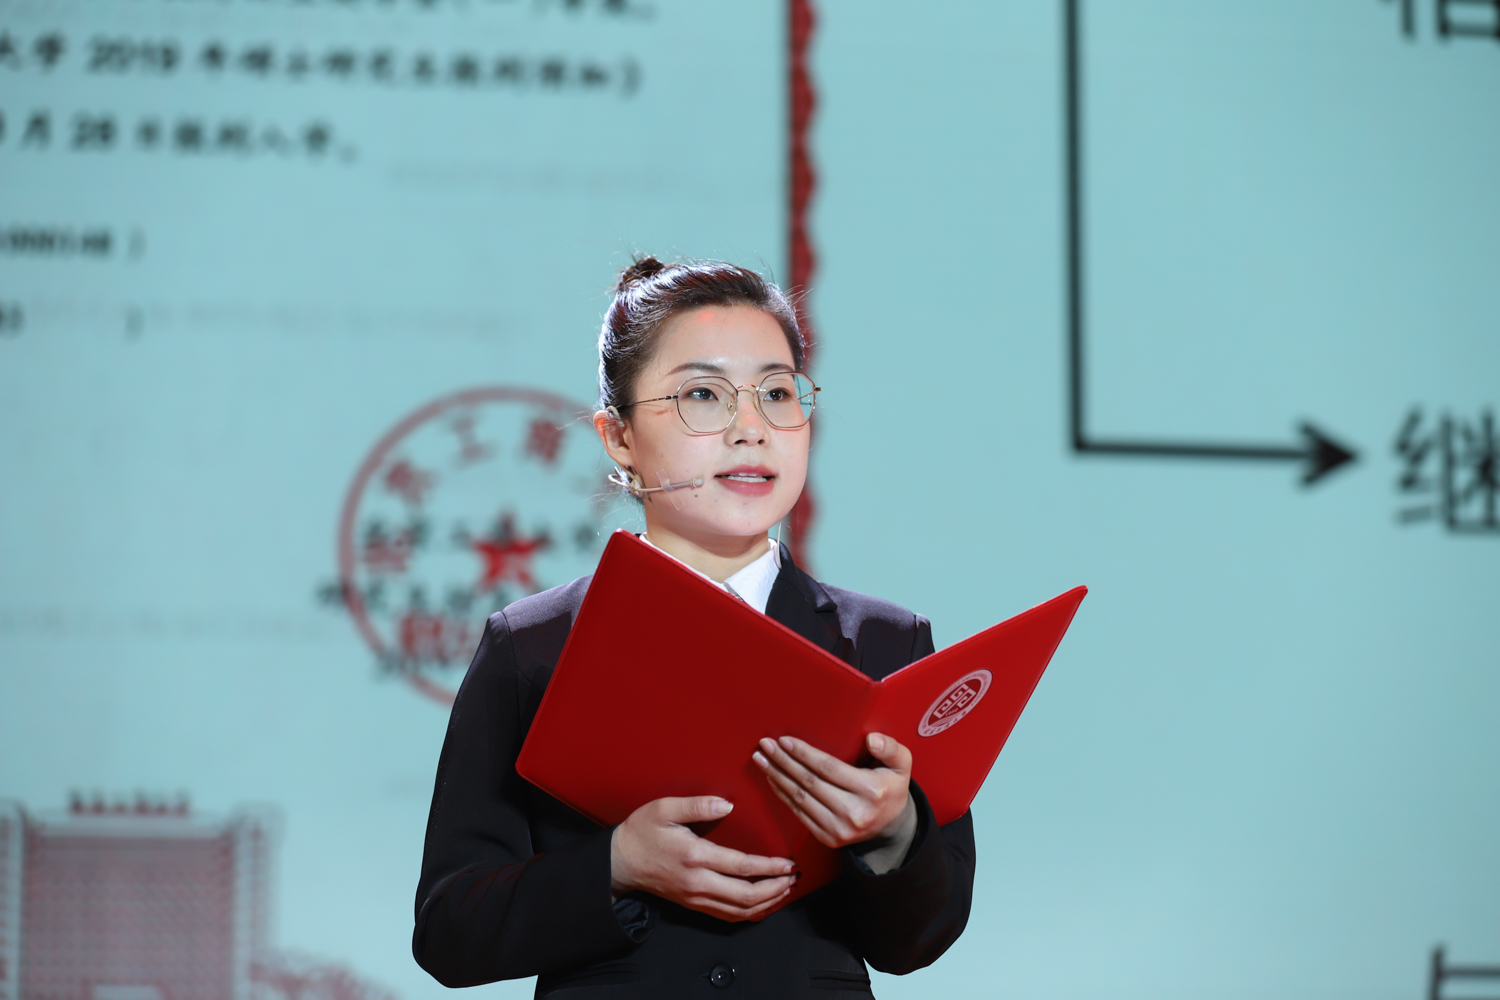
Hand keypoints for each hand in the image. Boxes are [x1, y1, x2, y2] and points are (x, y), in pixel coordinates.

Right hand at [609, 795, 797, 921]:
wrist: (621, 861)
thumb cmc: (642, 832)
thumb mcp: (664, 809)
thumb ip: (697, 805)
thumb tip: (726, 804)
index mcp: (695, 857)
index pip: (742, 867)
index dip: (769, 867)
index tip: (788, 863)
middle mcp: (698, 883)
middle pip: (746, 896)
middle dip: (775, 889)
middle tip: (793, 878)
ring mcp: (696, 898)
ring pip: (739, 911)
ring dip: (767, 903)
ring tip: (785, 891)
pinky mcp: (694, 904)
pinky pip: (728, 916)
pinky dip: (750, 913)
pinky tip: (763, 905)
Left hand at [752, 733, 916, 865]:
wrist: (890, 827)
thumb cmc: (890, 788)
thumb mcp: (901, 765)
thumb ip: (891, 749)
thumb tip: (872, 739)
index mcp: (871, 791)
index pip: (828, 768)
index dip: (804, 754)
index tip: (784, 741)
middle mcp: (853, 813)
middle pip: (809, 782)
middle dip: (783, 762)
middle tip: (766, 745)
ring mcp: (839, 829)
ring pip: (800, 798)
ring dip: (777, 777)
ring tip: (762, 759)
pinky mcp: (828, 839)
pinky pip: (799, 813)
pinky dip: (783, 795)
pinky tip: (773, 779)